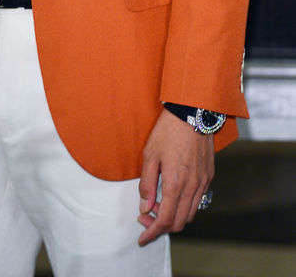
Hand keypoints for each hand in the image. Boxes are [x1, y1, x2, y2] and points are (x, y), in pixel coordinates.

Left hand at [137, 108, 213, 245]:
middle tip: (145, 218)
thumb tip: (145, 207)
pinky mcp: (209, 176)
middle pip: (179, 222)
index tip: (142, 237)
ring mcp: (203, 182)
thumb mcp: (150, 154)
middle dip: (161, 227)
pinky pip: (198, 201)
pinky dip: (185, 206)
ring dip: (174, 217)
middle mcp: (192, 186)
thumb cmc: (168, 131)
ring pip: (190, 214)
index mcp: (176, 183)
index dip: (152, 232)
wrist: (193, 112)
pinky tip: (173, 196)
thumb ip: (147, 184)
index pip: (165, 220)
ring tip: (158, 206)